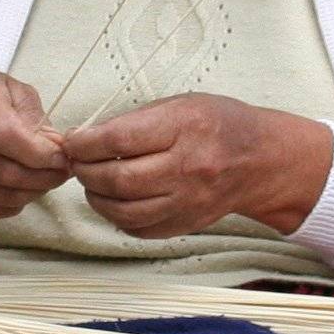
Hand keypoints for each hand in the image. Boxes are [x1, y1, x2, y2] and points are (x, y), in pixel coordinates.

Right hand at [0, 70, 70, 219]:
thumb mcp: (11, 90)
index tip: (61, 157)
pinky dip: (11, 204)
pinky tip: (21, 191)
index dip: (39, 153)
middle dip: (43, 177)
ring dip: (31, 193)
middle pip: (5, 171)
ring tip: (45, 182)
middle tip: (61, 173)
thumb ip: (36, 118)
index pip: (6, 136)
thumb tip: (57, 149)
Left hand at [62, 93, 333, 239]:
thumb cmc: (218, 124)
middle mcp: (187, 169)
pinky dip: (117, 217)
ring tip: (93, 183)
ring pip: (124, 211)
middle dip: (86, 172)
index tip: (72, 141)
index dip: (85, 143)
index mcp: (185, 128)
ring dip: (97, 198)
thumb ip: (136, 121)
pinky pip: (139, 229)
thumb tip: (89, 137)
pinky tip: (115, 201)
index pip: (119, 140)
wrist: (261, 160)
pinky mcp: (185, 224)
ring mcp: (187, 202)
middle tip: (78, 163)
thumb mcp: (181, 104)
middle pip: (118, 180)